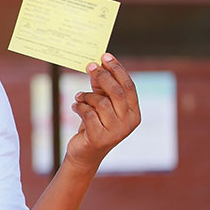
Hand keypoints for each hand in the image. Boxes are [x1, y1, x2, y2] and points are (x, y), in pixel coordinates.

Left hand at [65, 53, 140, 171]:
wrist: (84, 153)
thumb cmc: (94, 125)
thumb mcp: (101, 105)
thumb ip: (102, 87)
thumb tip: (99, 64)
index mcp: (134, 112)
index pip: (129, 86)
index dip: (117, 69)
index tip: (105, 56)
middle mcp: (129, 122)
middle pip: (117, 92)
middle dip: (102, 76)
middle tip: (89, 65)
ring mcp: (116, 132)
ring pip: (101, 103)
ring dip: (86, 96)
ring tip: (78, 97)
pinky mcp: (99, 138)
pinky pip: (88, 114)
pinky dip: (79, 107)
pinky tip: (74, 107)